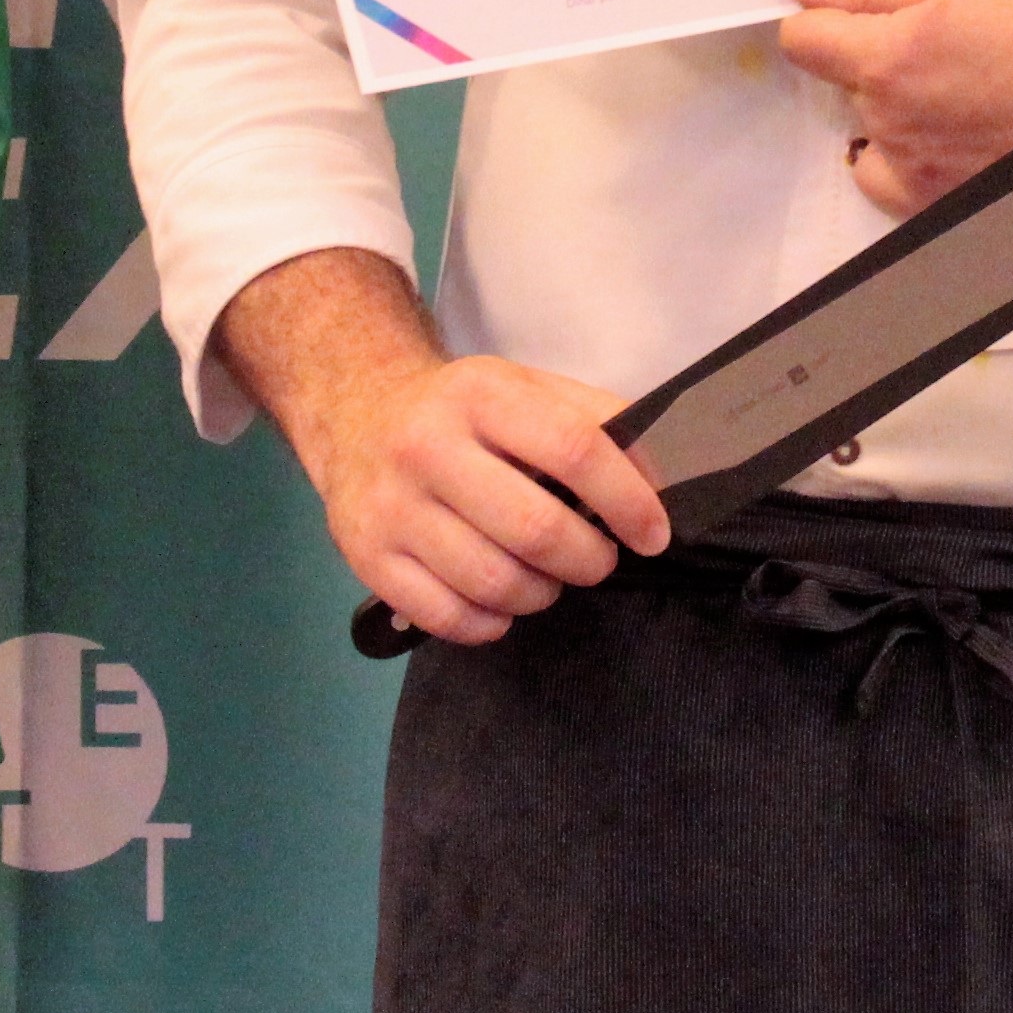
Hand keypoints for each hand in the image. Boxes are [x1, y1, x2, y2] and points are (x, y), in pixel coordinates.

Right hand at [218, 249, 670, 645]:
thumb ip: (596, 422)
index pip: (574, 450)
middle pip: (535, 529)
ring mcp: (391, 507)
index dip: (627, 500)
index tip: (653, 535)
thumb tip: (654, 487)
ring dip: (542, 595)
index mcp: (481, 394)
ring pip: (494, 583)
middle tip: (596, 561)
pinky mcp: (366, 559)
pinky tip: (500, 603)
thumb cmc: (466, 411)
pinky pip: (448, 617)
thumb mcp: (527, 389)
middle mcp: (427, 447)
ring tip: (547, 579)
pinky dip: (491, 623)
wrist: (357, 415)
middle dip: (588, 560)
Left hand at [779, 0, 1012, 214]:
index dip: (818, 19)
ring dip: (894, 108)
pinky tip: (953, 135)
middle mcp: (893, 121)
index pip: (803, 40)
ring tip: (959, 91)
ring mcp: (914, 171)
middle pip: (844, 82)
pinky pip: (887, 180)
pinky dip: (905, 157)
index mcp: (892, 58)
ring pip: (870, 129)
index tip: (839, 12)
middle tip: (943, 45)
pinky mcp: (938, 207)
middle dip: (876, 58)